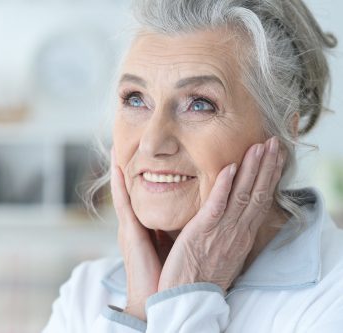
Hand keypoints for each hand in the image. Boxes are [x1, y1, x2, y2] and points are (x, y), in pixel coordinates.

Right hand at [110, 147, 161, 320]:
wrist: (155, 301)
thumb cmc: (167, 276)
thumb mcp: (170, 247)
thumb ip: (170, 231)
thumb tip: (180, 219)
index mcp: (144, 229)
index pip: (143, 196)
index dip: (139, 176)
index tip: (138, 158)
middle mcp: (134, 225)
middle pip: (130, 190)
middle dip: (124, 168)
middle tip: (121, 143)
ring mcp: (129, 228)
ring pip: (124, 191)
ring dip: (119, 169)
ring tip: (115, 147)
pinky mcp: (129, 233)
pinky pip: (123, 203)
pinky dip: (119, 184)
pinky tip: (117, 166)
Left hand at [158, 137, 284, 291]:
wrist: (187, 298)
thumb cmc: (200, 275)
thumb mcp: (222, 252)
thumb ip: (226, 232)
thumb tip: (227, 216)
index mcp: (242, 236)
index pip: (260, 202)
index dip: (268, 178)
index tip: (274, 158)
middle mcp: (238, 232)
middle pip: (258, 195)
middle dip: (267, 167)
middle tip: (274, 143)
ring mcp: (223, 232)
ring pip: (243, 196)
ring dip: (252, 169)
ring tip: (259, 146)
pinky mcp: (203, 232)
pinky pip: (217, 206)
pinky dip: (225, 186)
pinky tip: (230, 168)